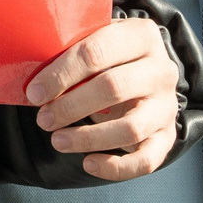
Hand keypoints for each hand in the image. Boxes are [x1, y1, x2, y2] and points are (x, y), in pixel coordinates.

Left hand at [25, 18, 182, 180]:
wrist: (148, 75)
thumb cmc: (111, 59)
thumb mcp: (97, 42)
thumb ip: (73, 51)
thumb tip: (33, 80)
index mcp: (142, 35)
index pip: (96, 51)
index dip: (61, 74)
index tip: (35, 93)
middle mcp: (161, 70)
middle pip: (113, 88)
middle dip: (70, 106)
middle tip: (43, 119)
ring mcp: (167, 105)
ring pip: (130, 128)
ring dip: (88, 138)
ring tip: (58, 141)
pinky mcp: (168, 136)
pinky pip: (146, 159)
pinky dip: (116, 167)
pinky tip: (88, 163)